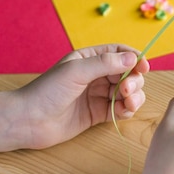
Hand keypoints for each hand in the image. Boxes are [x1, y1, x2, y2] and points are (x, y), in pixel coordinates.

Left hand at [16, 44, 149, 149]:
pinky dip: (127, 110)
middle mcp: (95, 75)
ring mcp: (97, 95)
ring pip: (127, 92)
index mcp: (89, 58)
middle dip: (133, 81)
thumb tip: (133, 57)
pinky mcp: (97, 114)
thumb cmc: (47, 90)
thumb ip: (105, 64)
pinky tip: (124, 111)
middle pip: (127, 73)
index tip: (144, 67)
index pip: (119, 53)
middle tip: (127, 90)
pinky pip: (120, 109)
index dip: (134, 58)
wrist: (28, 121)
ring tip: (129, 103)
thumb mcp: (76, 71)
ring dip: (134, 96)